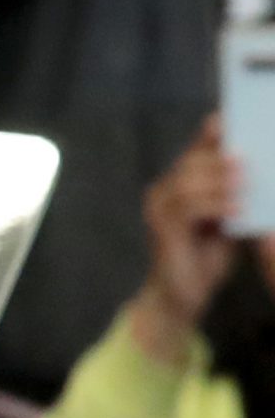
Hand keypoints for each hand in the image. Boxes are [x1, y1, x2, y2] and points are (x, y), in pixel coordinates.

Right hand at [134, 116, 241, 364]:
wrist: (182, 295)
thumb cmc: (207, 256)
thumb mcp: (227, 216)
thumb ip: (234, 192)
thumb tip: (259, 167)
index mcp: (178, 184)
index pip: (196, 150)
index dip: (211, 134)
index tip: (231, 122)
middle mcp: (163, 192)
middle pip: (191, 161)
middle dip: (222, 158)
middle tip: (250, 160)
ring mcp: (158, 211)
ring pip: (188, 181)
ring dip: (221, 181)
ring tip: (248, 184)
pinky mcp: (162, 231)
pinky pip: (188, 209)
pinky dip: (215, 206)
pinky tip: (237, 211)